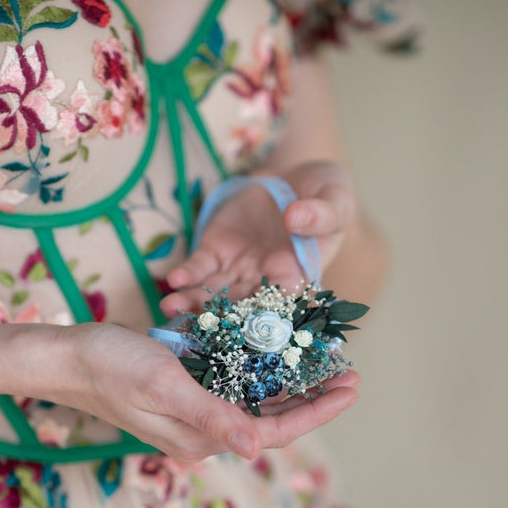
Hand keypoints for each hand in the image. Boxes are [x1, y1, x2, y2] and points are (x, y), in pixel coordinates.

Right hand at [43, 323, 359, 462]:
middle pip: (272, 419)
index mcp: (201, 439)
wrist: (68, 357)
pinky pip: (236, 383)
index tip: (351, 388)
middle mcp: (204, 431)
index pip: (274, 433)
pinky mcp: (189, 389)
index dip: (317, 412)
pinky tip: (285, 350)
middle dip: (314, 397)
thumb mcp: (165, 387)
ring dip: (294, 383)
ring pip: (258, 401)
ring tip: (329, 362)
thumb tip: (258, 450)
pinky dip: (264, 368)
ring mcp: (196, 411)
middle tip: (352, 372)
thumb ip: (212, 418)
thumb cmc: (112, 369)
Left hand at [160, 161, 355, 315]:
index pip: (279, 308)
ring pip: (213, 292)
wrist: (296, 176)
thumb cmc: (326, 195)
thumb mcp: (335, 200)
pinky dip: (186, 274)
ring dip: (192, 302)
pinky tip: (173, 280)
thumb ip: (322, 214)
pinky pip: (199, 266)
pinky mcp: (216, 249)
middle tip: (194, 328)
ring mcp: (237, 267)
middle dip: (216, 320)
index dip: (261, 322)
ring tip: (171, 308)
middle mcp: (264, 281)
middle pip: (238, 308)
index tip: (243, 331)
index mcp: (298, 279)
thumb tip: (296, 218)